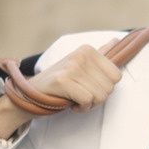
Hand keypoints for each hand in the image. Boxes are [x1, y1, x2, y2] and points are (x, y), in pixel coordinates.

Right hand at [0, 39, 122, 139]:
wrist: (32, 92)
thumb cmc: (61, 82)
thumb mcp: (81, 64)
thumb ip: (100, 54)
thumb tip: (117, 40)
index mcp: (88, 50)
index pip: (117, 76)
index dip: (105, 88)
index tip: (90, 88)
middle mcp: (82, 55)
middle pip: (110, 88)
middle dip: (97, 98)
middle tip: (81, 95)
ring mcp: (72, 66)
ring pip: (100, 96)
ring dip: (89, 104)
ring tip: (75, 98)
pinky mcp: (63, 80)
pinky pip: (87, 100)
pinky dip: (81, 107)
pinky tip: (71, 103)